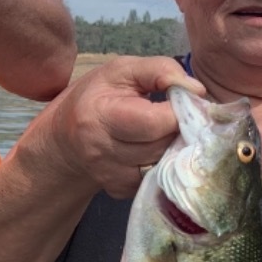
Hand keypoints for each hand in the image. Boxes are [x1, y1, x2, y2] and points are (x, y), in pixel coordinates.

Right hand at [32, 56, 202, 198]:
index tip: (179, 100)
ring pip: (163, 164)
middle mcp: (102, 151)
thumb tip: (196, 90)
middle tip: (174, 115)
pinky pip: (155, 178)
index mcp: (101, 116)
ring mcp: (110, 175)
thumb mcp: (122, 70)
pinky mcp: (119, 190)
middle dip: (177, 129)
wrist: (65, 136)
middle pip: (162, 145)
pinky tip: (150, 148)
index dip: (177, 110)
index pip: (156, 122)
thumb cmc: (96, 95)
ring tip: (162, 130)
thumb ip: (159, 70)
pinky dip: (160, 162)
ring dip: (171, 147)